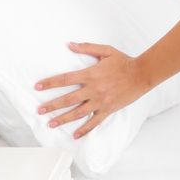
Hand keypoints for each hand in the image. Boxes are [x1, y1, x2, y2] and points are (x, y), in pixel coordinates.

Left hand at [34, 42, 150, 138]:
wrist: (141, 74)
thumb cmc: (123, 61)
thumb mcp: (106, 50)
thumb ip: (87, 48)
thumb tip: (69, 44)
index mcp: (91, 74)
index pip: (65, 79)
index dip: (50, 82)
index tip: (37, 86)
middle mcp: (93, 89)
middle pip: (68, 99)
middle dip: (52, 105)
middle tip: (39, 110)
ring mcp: (100, 101)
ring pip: (78, 113)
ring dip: (63, 119)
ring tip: (50, 124)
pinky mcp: (108, 109)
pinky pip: (94, 122)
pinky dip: (84, 129)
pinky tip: (75, 135)